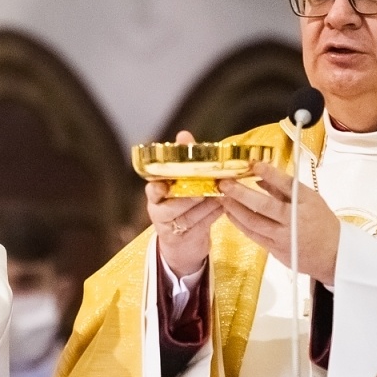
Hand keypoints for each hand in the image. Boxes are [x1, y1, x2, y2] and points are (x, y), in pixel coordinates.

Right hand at [147, 131, 223, 277]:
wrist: (184, 241)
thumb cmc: (183, 203)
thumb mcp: (181, 182)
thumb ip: (183, 159)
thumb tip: (183, 134)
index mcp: (155, 194)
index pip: (152, 190)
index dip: (158, 188)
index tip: (166, 186)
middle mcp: (157, 211)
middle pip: (169, 207)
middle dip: (188, 199)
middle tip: (203, 192)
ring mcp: (170, 228)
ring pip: (187, 217)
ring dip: (205, 206)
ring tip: (219, 196)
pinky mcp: (184, 239)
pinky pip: (200, 226)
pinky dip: (213, 215)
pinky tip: (223, 206)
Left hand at [219, 160, 340, 284]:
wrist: (334, 255)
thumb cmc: (321, 222)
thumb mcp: (309, 200)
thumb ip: (284, 189)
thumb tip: (259, 176)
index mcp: (307, 203)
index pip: (287, 184)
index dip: (269, 173)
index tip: (253, 163)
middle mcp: (294, 220)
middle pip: (264, 205)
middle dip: (240, 193)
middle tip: (224, 183)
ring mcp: (283, 237)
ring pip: (253, 222)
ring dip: (234, 208)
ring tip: (222, 197)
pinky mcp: (275, 250)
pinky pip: (253, 235)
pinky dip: (239, 223)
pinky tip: (230, 213)